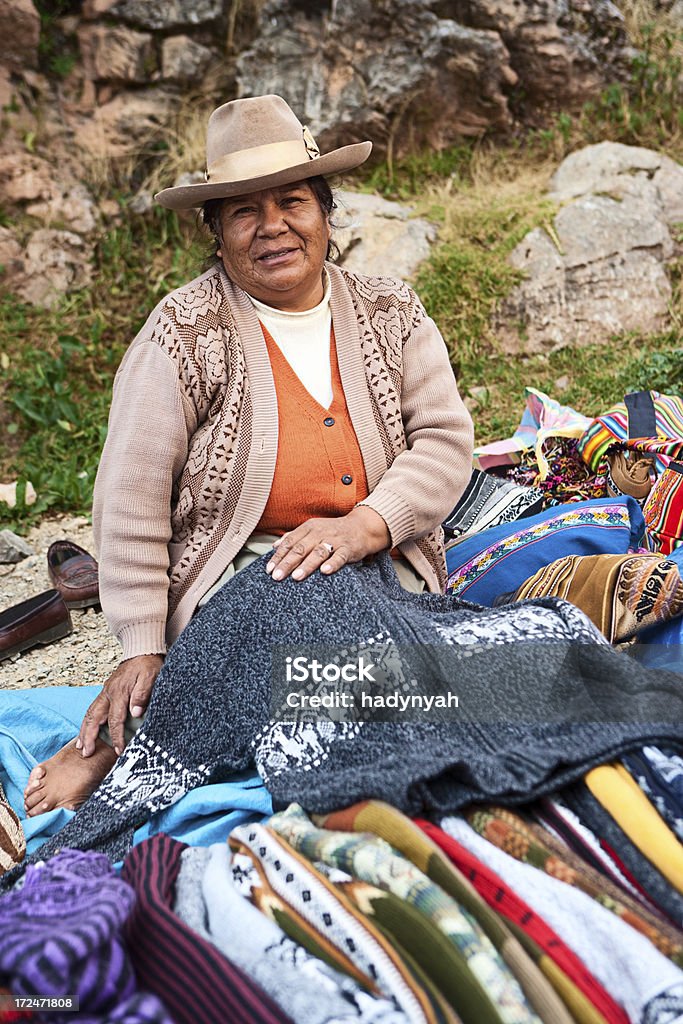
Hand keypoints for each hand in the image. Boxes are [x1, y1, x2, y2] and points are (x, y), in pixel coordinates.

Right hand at [77, 654, 163, 757]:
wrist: (142, 651)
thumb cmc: (148, 665)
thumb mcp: (150, 677)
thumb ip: (142, 694)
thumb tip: (135, 712)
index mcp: (119, 692)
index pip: (115, 719)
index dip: (117, 736)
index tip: (119, 750)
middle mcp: (108, 693)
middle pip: (94, 718)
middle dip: (88, 736)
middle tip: (86, 753)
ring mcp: (105, 692)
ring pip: (90, 713)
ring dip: (84, 730)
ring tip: (80, 746)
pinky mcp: (106, 692)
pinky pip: (93, 709)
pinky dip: (88, 721)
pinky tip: (86, 730)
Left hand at [266, 506, 390, 582]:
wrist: (361, 527)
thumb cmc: (333, 531)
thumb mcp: (313, 529)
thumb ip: (294, 536)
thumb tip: (275, 546)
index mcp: (309, 528)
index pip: (290, 542)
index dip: (278, 556)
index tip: (269, 569)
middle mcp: (320, 532)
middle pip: (300, 549)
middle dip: (287, 563)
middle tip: (276, 576)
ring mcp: (335, 540)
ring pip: (318, 552)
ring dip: (306, 565)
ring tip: (296, 577)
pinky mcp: (348, 548)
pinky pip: (340, 556)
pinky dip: (332, 564)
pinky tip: (324, 572)